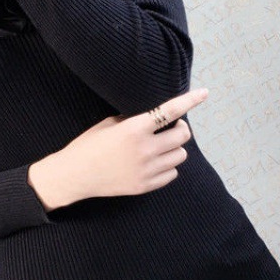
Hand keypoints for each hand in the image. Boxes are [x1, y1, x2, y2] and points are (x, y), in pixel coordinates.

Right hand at [40, 88, 209, 206]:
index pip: (169, 111)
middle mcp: (144, 149)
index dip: (190, 101)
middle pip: (182, 135)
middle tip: (169, 128)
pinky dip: (167, 166)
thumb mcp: (109, 124)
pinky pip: (172, 174)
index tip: (204, 93)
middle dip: (180, 128)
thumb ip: (135, 120)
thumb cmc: (89, 145)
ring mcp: (146, 170)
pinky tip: (153, 163)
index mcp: (134, 129)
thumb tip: (158, 118)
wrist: (74, 175)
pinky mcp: (145, 186)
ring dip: (174, 148)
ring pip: (181, 155)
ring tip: (159, 147)